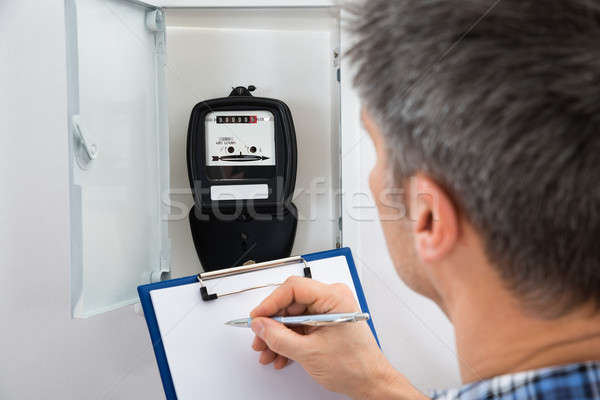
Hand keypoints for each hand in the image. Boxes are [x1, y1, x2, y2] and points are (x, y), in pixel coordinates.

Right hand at [250, 276, 425, 398]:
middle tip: (260, 338)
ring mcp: (329, 311)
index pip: (293, 288)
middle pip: (291, 303)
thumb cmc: (355, 366)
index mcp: (333, 297)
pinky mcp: (327, 323)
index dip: (271, 302)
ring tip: (268, 352)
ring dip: (278, 335)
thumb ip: (279, 337)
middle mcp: (332, 299)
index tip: (257, 317)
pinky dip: (289, 339)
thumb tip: (261, 325)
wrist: (371, 383)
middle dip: (272, 324)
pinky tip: (280, 354)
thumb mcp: (308, 352)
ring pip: (293, 316)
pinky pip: (301, 325)